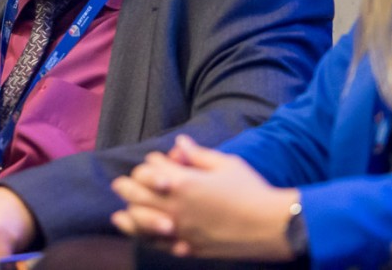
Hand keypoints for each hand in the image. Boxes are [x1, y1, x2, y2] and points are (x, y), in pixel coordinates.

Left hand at [111, 135, 298, 260]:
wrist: (271, 226)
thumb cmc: (251, 190)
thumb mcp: (226, 164)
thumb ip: (198, 155)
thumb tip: (180, 144)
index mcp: (183, 182)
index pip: (149, 169)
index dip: (151, 164)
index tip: (157, 163)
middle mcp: (175, 206)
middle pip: (136, 194)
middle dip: (127, 186)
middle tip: (120, 184)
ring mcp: (178, 229)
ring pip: (139, 221)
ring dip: (128, 213)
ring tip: (120, 211)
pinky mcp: (186, 246)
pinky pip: (154, 243)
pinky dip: (141, 236)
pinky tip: (135, 233)